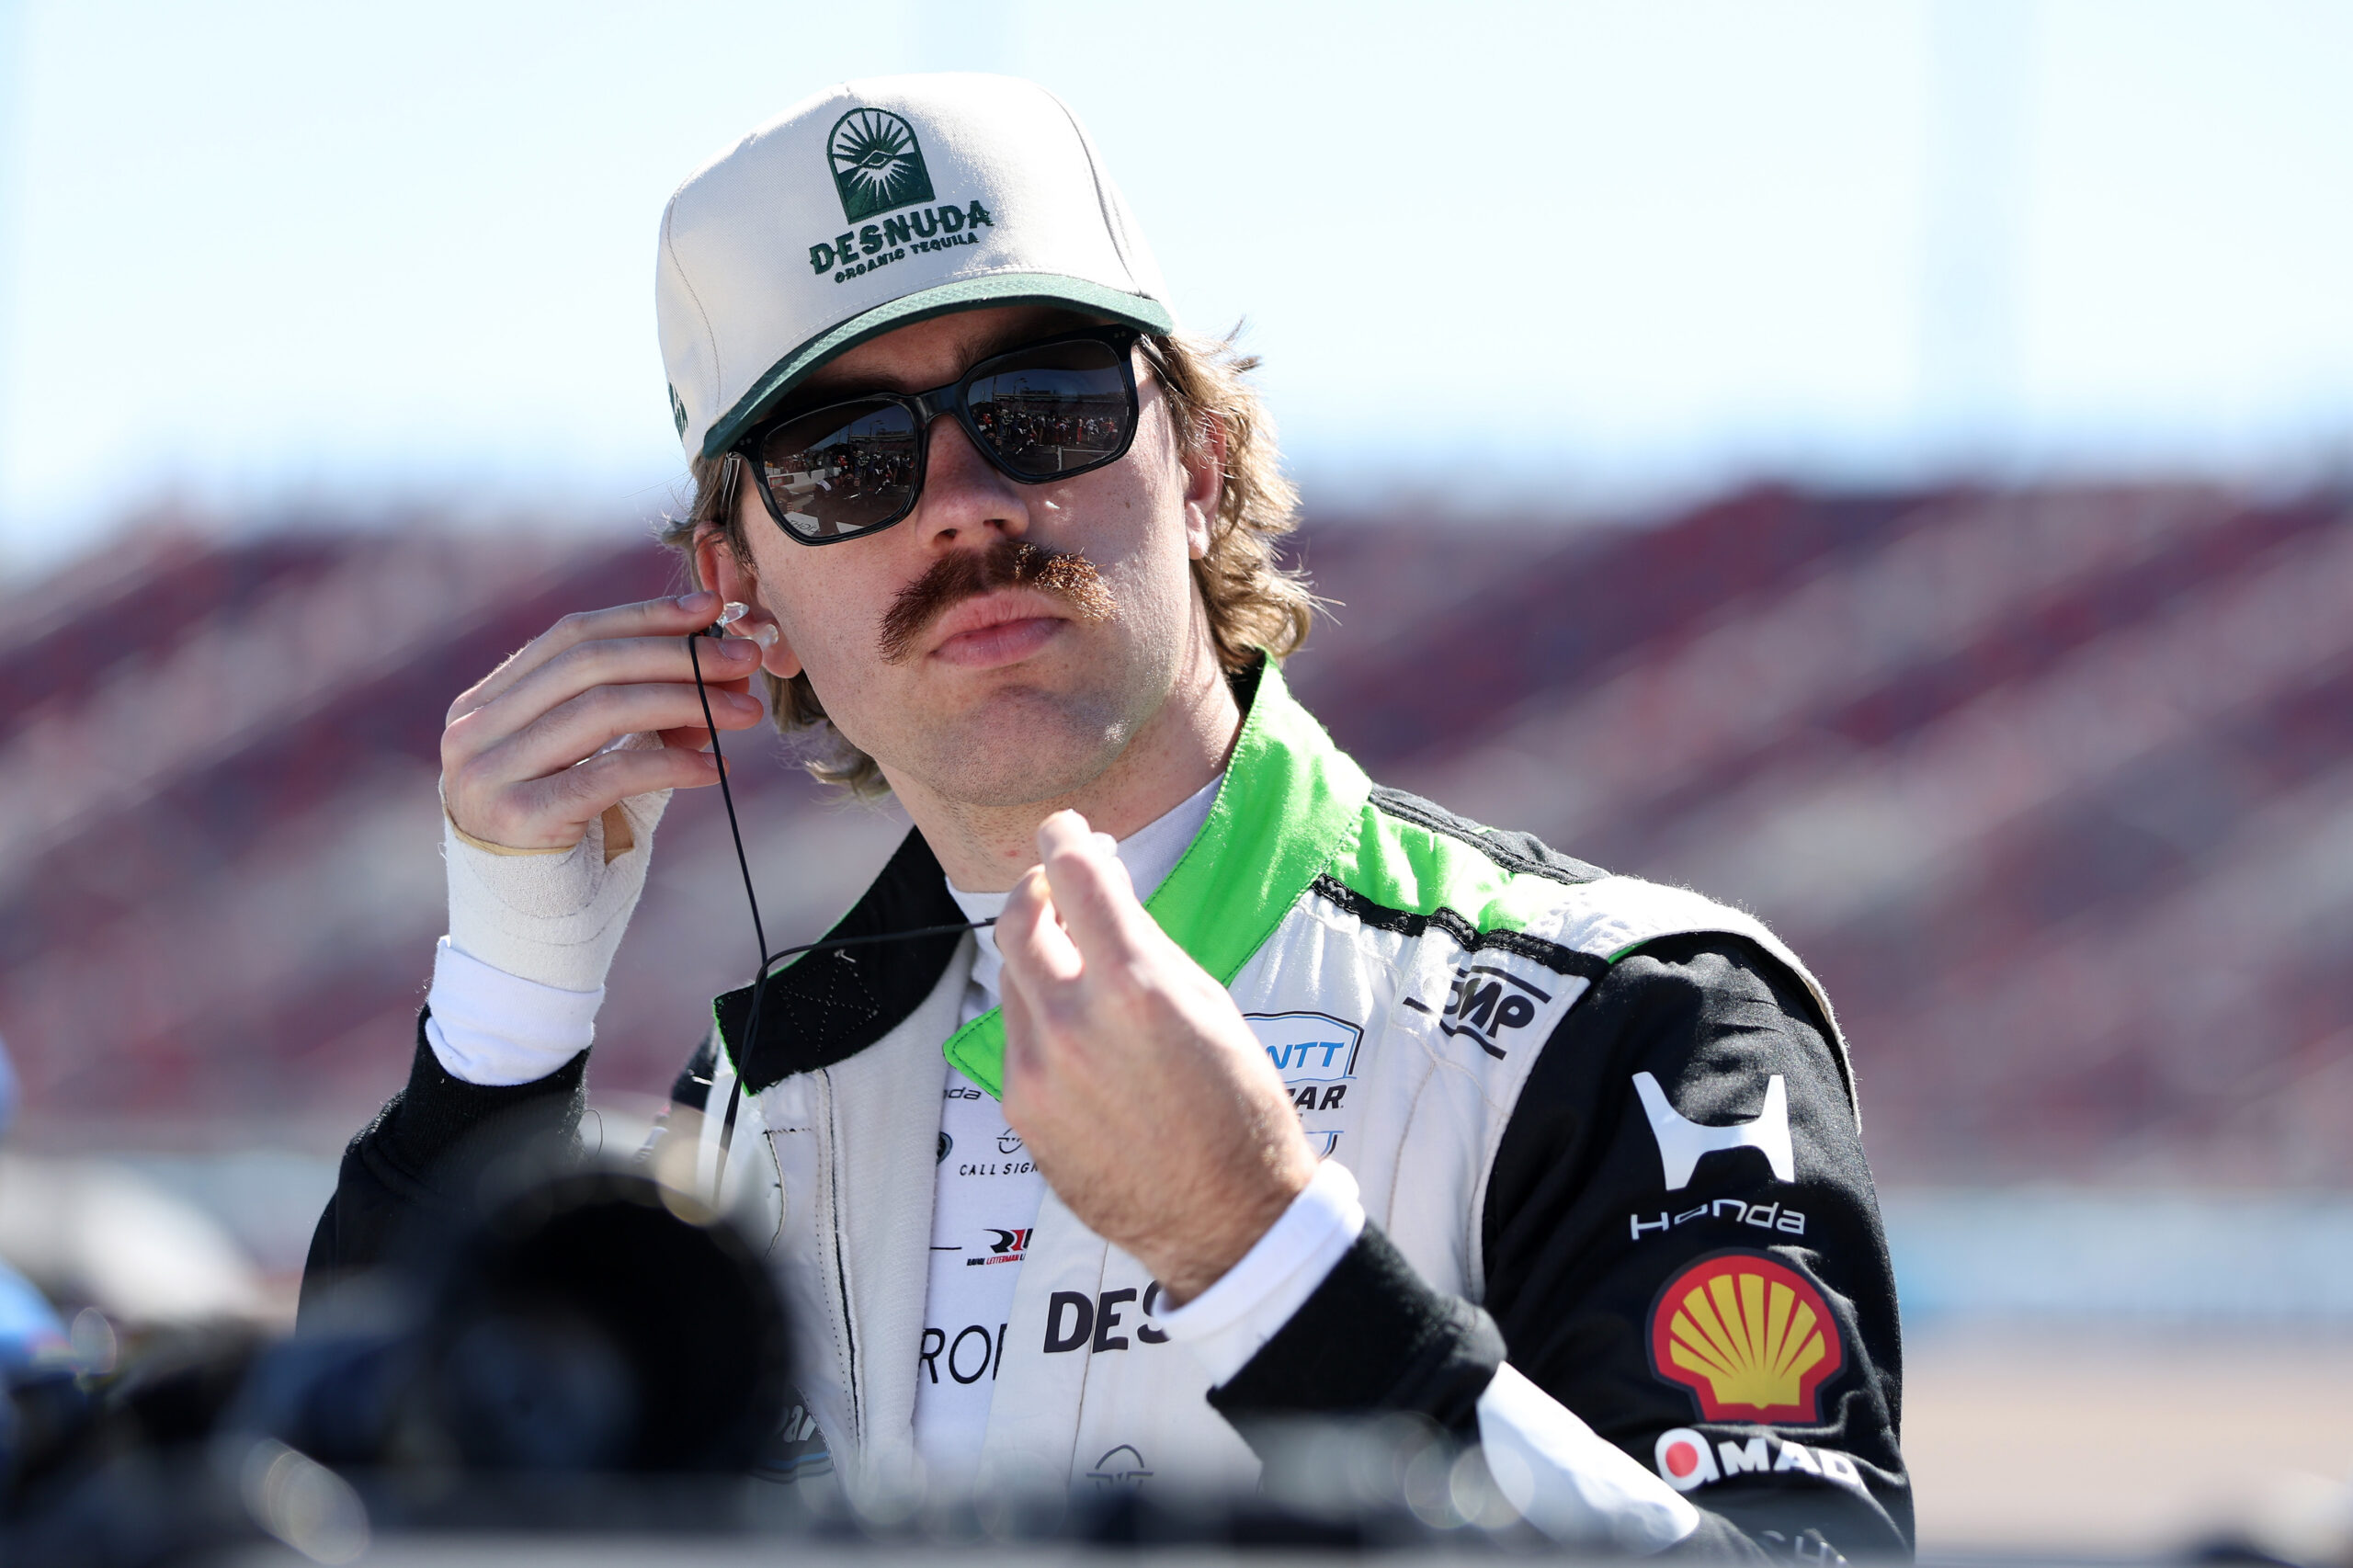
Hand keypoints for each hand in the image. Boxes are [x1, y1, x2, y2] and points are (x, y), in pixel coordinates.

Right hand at [441, 590, 766, 850]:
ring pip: (599, 709)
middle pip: (588, 664)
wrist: (532, 937)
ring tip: (744, 713)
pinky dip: (670, 764)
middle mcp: (473, 731)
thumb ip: (647, 719)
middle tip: (743, 661)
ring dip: (685, 702)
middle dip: (676, 656)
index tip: (709, 611)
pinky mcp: (518, 819)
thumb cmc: (575, 847)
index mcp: (485, 704)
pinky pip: (608, 772)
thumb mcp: (606, 767)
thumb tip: (722, 670)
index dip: (644, 617)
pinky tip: (714, 768)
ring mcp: (488, 773)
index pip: (570, 636)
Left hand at [996, 811, 1317, 1304]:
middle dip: (1037, 891)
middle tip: (1057, 884)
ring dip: (1038, 958)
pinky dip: (1038, 1016)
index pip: (1075, 878)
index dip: (1066, 839)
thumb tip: (1103, 897)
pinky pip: (1015, 1036)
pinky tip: (1077, 1034)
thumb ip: (1145, 948)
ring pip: (1011, 978)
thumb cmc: (1238, 1112)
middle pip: (1019, 920)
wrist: (1225, 1219)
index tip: (1065, 829)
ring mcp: (1037, 1069)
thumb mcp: (1209, 1006)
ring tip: (1078, 967)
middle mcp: (1073, 1023)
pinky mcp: (1020, 1108)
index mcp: (1136, 988)